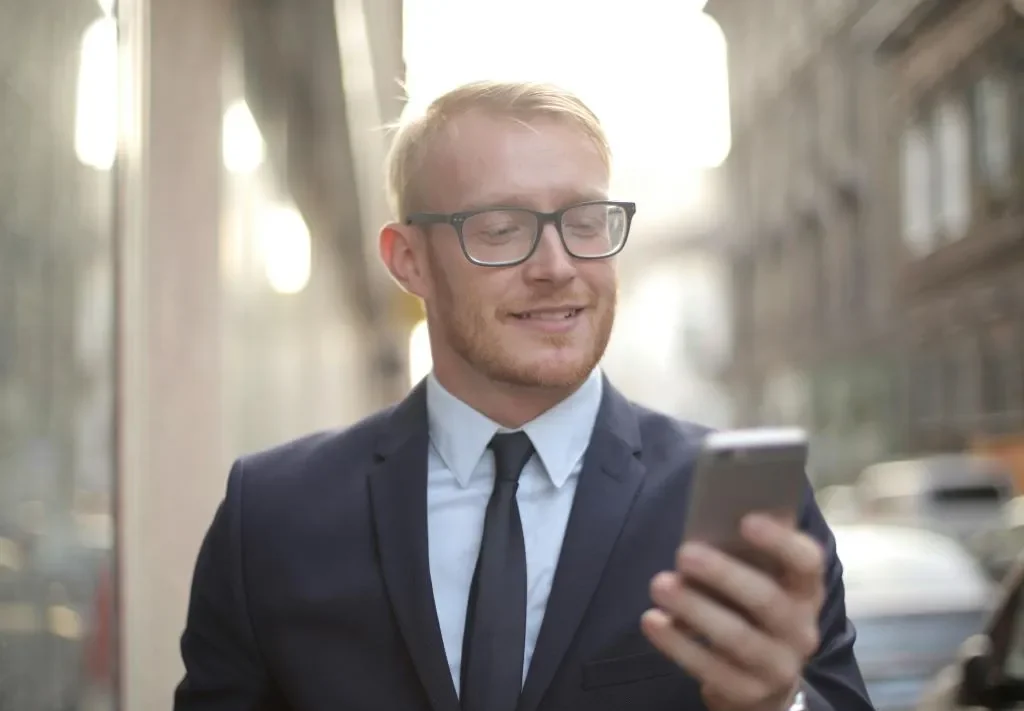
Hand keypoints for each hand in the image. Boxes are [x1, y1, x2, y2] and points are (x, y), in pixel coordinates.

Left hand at [640, 514, 824, 710]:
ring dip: (694, 608)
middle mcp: (800, 629)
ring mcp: (777, 666)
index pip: (807, 561)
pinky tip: (653, 620)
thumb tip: (717, 508)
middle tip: (684, 553)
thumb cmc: (750, 608)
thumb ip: (744, 550)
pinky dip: (677, 643)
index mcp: (805, 589)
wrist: (762, 680)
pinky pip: (709, 668)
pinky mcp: (747, 692)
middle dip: (724, 574)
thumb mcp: (758, 579)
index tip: (746, 519)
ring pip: (736, 637)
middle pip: (767, 600)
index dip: (780, 540)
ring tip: (660, 584)